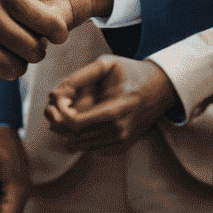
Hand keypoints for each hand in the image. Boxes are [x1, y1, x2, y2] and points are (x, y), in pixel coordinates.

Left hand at [44, 54, 180, 153]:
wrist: (159, 89)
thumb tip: (55, 96)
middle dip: (57, 122)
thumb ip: (77, 78)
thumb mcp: (105, 64)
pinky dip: (80, 137)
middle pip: (73, 137)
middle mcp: (118, 131)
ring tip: (67, 111)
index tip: (56, 101)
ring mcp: (120, 142)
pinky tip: (82, 121)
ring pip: (78, 145)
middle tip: (53, 107)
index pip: (74, 123)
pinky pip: (89, 148)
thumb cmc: (130, 73)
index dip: (58, 113)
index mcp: (115, 109)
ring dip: (67, 131)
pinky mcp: (121, 147)